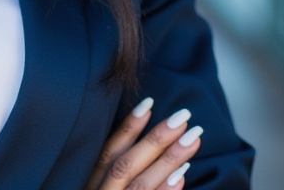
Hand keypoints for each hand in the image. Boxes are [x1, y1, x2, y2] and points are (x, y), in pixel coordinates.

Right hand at [84, 98, 202, 189]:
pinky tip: (182, 176)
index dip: (127, 127)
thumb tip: (142, 135)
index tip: (148, 103)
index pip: (108, 151)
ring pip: (140, 184)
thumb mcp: (101, 186)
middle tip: (183, 116)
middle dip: (155, 139)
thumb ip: (114, 169)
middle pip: (126, 164)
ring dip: (168, 161)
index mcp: (91, 182)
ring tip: (193, 139)